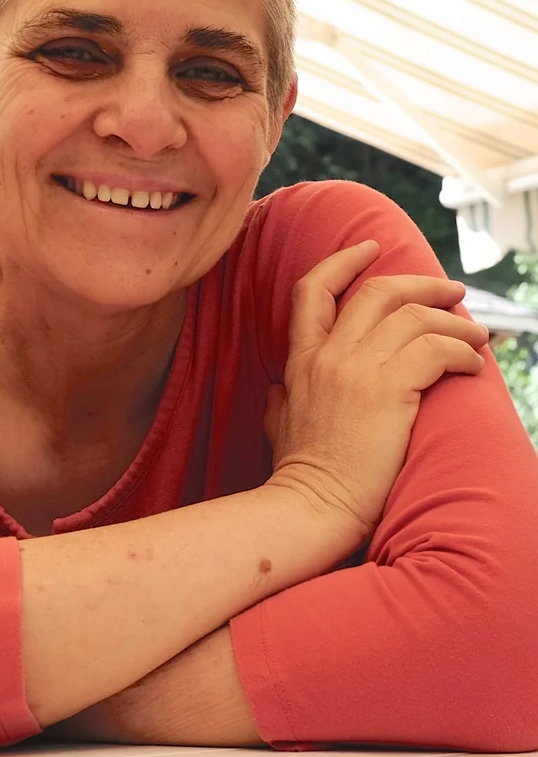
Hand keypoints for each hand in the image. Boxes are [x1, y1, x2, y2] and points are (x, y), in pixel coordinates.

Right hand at [264, 240, 488, 537]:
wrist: (310, 508)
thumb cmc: (300, 476)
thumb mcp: (277, 426)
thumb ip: (280, 400)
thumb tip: (276, 391)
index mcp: (301, 360)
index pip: (314, 289)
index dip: (344, 261)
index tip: (372, 248)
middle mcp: (328, 356)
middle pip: (378, 291)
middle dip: (422, 283)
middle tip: (453, 291)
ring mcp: (357, 370)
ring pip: (415, 317)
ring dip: (455, 323)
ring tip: (478, 339)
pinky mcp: (388, 391)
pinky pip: (436, 351)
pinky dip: (462, 354)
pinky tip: (473, 369)